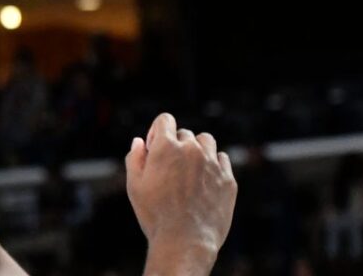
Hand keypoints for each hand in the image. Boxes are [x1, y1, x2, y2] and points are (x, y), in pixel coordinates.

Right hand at [127, 113, 236, 264]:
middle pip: (184, 133)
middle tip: (170, 168)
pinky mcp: (228, 180)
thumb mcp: (134, 185)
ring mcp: (213, 164)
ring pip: (206, 141)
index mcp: (166, 147)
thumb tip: (141, 142)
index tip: (155, 149)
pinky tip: (204, 179)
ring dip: (197, 149)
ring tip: (190, 169)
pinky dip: (213, 163)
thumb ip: (135, 157)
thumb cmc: (155, 214)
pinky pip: (222, 159)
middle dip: (176, 145)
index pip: (165, 120)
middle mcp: (191, 150)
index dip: (157, 132)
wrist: (185, 241)